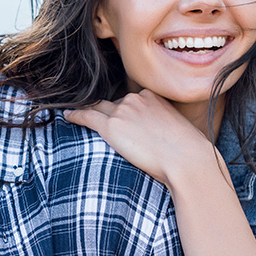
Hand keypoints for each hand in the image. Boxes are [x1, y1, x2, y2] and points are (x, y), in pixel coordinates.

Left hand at [64, 89, 213, 187]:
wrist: (186, 159)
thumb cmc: (188, 151)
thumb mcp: (177, 129)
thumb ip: (163, 125)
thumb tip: (159, 137)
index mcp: (152, 96)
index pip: (131, 101)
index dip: (125, 113)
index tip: (122, 121)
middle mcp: (135, 99)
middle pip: (114, 105)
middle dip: (108, 114)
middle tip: (101, 123)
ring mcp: (122, 111)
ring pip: (99, 109)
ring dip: (89, 113)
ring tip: (76, 115)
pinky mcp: (111, 126)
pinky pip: (87, 116)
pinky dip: (76, 115)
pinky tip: (67, 116)